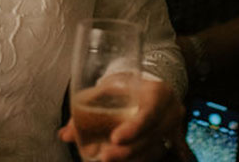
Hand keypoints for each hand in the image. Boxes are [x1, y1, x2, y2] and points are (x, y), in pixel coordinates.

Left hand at [59, 79, 189, 161]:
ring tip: (107, 159)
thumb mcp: (110, 87)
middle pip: (151, 137)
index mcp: (159, 93)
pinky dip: (137, 160)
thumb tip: (65, 134)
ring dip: (130, 159)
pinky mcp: (171, 143)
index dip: (134, 128)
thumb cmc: (129, 85)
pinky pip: (154, 156)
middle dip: (126, 151)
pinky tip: (120, 161)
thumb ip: (87, 106)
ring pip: (154, 151)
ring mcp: (173, 130)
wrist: (150, 87)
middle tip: (104, 156)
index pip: (150, 112)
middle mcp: (171, 112)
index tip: (115, 138)